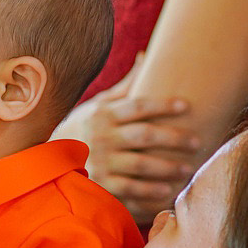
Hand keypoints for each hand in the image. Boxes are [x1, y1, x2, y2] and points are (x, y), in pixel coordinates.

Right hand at [58, 56, 199, 222]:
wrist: (49, 164)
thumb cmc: (82, 130)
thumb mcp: (97, 106)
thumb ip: (124, 87)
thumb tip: (146, 56)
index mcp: (103, 114)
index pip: (137, 106)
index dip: (163, 105)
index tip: (187, 106)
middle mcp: (102, 136)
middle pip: (144, 135)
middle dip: (174, 138)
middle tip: (197, 141)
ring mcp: (100, 161)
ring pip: (141, 164)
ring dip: (168, 168)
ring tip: (189, 169)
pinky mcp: (100, 184)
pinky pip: (130, 188)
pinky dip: (150, 190)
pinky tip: (168, 190)